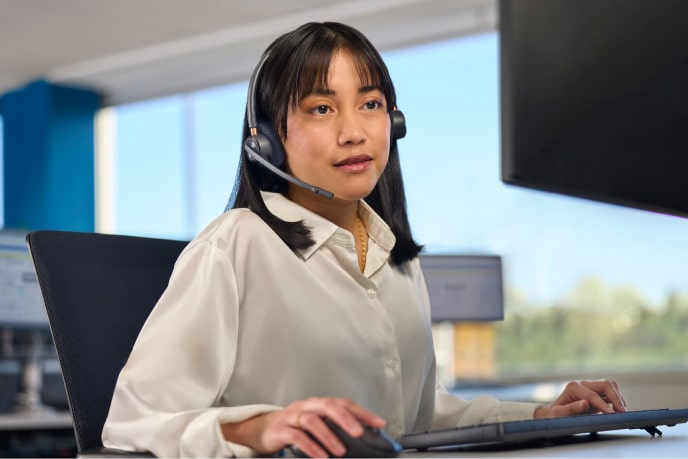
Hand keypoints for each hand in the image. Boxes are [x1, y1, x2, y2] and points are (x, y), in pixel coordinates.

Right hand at [220, 397, 384, 457]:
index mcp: (318, 404)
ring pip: (312, 420)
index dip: (362, 412)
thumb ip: (333, 428)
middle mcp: (306, 405)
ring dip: (328, 435)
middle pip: (327, 405)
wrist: (261, 430)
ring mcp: (292, 416)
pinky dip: (311, 447)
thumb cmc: (293, 427)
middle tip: (360, 433)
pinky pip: (297, 436)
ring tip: (341, 451)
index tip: (379, 423)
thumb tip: (361, 437)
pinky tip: (321, 457)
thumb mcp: (314, 425)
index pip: (343, 403)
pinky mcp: (280, 429)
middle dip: (346, 418)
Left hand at [534, 380, 626, 418]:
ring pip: (609, 385)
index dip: (604, 405)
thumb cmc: (554, 414)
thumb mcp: (558, 414)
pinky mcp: (595, 392)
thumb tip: (585, 403)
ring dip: (618, 397)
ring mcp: (589, 387)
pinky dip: (616, 398)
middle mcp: (582, 384)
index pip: (593, 395)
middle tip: (622, 412)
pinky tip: (618, 408)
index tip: (612, 414)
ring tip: (622, 411)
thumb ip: (571, 408)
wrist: (553, 413)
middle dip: (616, 398)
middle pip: (605, 385)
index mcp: (573, 388)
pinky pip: (610, 391)